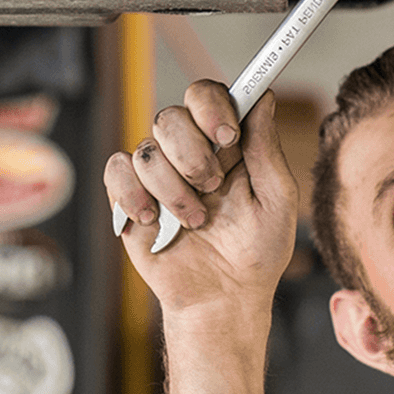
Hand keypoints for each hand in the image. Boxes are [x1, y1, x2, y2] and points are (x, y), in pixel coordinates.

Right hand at [103, 80, 297, 323]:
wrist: (223, 297)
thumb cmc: (256, 252)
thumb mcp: (276, 201)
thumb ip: (266, 149)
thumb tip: (262, 98)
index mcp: (226, 147)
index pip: (207, 96)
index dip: (212, 106)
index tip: (227, 136)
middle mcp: (189, 153)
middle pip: (170, 116)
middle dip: (193, 155)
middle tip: (211, 188)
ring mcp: (158, 174)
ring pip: (147, 149)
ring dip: (174, 190)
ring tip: (195, 222)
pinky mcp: (129, 196)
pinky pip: (117, 170)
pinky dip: (136, 196)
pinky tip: (157, 221)